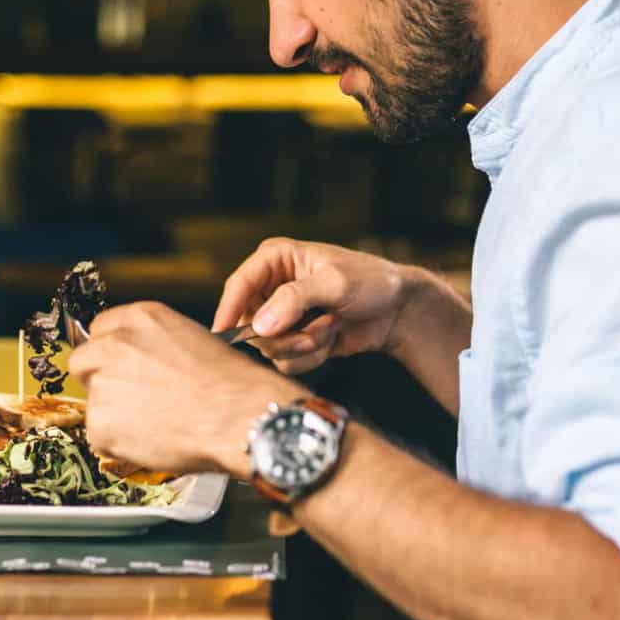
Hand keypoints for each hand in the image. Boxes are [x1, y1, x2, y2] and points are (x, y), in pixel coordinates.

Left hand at [68, 301, 301, 476]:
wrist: (239, 415)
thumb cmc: (231, 384)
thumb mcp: (193, 340)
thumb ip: (155, 346)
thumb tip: (142, 365)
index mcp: (140, 318)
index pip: (100, 330)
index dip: (110, 353)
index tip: (119, 368)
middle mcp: (116, 345)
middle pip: (82, 361)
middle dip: (99, 379)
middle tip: (129, 399)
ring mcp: (105, 383)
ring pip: (93, 401)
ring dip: (114, 414)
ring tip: (153, 423)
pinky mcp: (102, 422)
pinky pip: (99, 435)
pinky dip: (119, 443)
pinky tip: (151, 439)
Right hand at [213, 239, 412, 376]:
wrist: (397, 310)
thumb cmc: (370, 282)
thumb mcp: (335, 283)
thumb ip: (294, 299)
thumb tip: (259, 324)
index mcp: (276, 259)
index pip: (239, 284)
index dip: (228, 309)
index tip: (222, 334)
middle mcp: (272, 287)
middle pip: (248, 323)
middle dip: (282, 335)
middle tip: (310, 333)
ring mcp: (282, 315)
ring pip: (267, 345)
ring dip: (302, 345)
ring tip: (329, 327)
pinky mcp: (293, 338)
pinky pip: (285, 360)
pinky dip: (311, 356)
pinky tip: (332, 337)